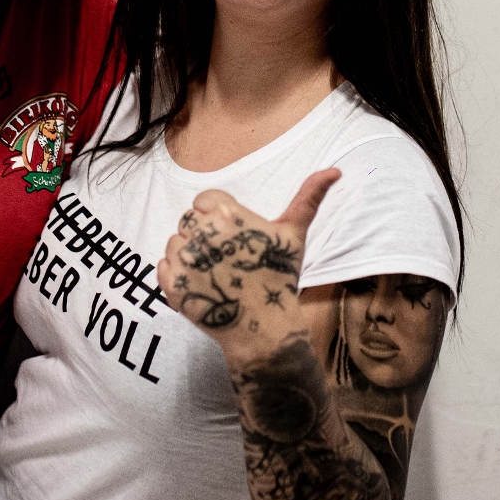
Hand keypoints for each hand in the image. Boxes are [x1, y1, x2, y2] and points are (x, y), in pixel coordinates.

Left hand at [159, 169, 339, 358]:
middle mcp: (203, 232)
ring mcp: (185, 260)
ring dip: (190, 254)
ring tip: (216, 272)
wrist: (265, 329)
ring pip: (175, 242)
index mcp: (228, 214)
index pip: (204, 200)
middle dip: (204, 235)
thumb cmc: (280, 277)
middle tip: (226, 257)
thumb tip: (335, 171)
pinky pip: (163, 265)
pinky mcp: (172, 284)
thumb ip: (309, 198)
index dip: (217, 217)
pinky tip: (201, 284)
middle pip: (189, 220)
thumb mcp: (294, 234)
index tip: (234, 237)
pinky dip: (177, 274)